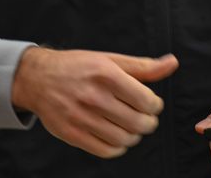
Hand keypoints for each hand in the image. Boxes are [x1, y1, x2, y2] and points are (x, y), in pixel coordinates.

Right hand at [12, 47, 177, 158]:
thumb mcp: (110, 59)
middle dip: (148, 123)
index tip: (151, 104)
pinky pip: (106, 151)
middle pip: (138, 123)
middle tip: (145, 118)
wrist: (38, 78)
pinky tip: (117, 137)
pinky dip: (118, 148)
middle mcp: (93, 96)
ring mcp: (81, 117)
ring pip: (124, 139)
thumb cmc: (78, 67)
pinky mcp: (72, 134)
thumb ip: (143, 66)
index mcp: (106, 74)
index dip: (155, 105)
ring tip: (131, 127)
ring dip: (134, 136)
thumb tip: (172, 63)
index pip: (146, 100)